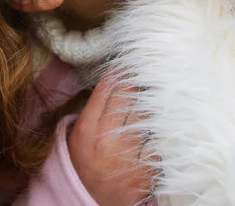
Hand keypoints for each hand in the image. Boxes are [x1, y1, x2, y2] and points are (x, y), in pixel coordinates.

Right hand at [68, 75, 153, 205]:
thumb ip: (91, 112)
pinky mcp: (144, 170)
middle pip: (128, 96)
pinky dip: (157, 133)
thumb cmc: (82, 169)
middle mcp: (106, 139)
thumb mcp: (76, 139)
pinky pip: (157, 140)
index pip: (106, 89)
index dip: (118, 73)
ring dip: (149, 104)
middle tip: (144, 73)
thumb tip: (110, 82)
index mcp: (86, 130)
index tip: (125, 65)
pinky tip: (159, 126)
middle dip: (136, 82)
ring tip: (154, 94)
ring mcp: (127, 155)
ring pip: (145, 114)